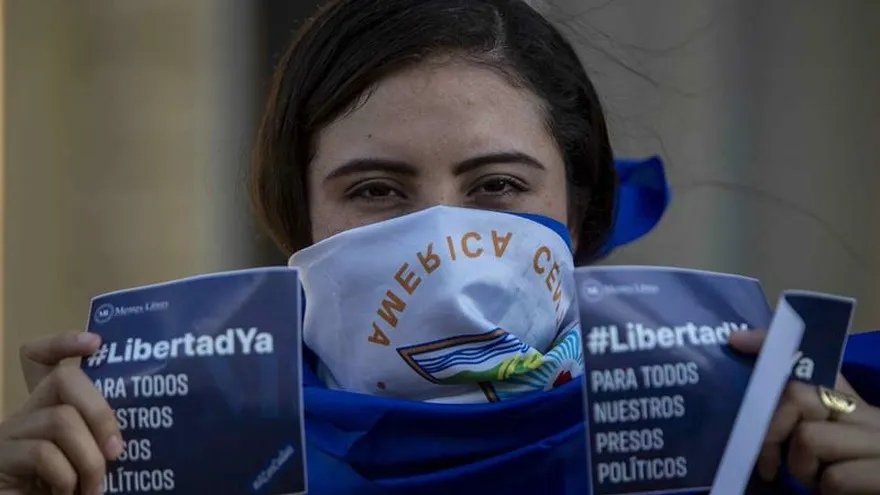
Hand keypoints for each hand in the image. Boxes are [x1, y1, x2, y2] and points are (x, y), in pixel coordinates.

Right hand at [0, 333, 121, 494]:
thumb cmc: (72, 490)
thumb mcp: (92, 457)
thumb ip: (102, 436)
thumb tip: (136, 422)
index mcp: (49, 408)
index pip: (40, 359)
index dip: (62, 343)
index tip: (95, 343)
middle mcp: (26, 413)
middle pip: (63, 379)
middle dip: (100, 412)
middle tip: (116, 451)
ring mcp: (8, 433)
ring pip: (61, 419)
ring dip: (89, 459)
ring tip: (93, 489)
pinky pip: (43, 453)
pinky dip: (66, 477)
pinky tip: (66, 494)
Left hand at [730, 331, 879, 493]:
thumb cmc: (850, 481)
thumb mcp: (825, 449)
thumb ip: (799, 423)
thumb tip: (749, 403)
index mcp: (855, 407)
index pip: (814, 363)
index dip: (772, 348)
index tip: (737, 340)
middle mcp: (872, 417)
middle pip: (798, 396)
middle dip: (770, 431)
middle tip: (767, 465)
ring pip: (809, 437)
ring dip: (800, 469)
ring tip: (815, 484)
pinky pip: (833, 477)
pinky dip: (824, 492)